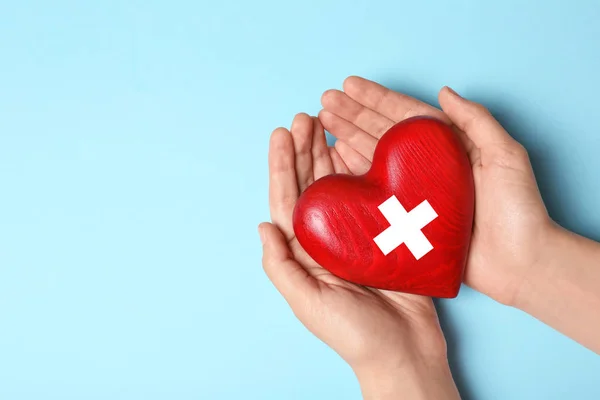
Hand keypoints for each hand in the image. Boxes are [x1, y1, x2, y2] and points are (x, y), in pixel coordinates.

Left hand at [260, 113, 459, 398]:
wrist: (405, 352)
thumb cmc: (354, 335)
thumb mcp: (308, 303)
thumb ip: (281, 266)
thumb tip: (262, 225)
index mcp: (304, 252)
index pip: (287, 199)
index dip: (282, 165)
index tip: (281, 132)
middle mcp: (326, 238)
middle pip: (311, 184)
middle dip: (305, 149)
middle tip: (306, 115)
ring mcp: (354, 234)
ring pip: (338, 184)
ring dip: (331, 153)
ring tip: (328, 122)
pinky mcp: (384, 233)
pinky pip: (370, 194)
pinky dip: (364, 170)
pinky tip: (360, 148)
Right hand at [319, 77, 552, 304]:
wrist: (520, 261)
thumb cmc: (518, 209)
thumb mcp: (506, 155)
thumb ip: (476, 120)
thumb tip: (444, 91)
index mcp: (448, 146)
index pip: (406, 115)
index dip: (376, 99)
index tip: (349, 85)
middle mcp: (427, 165)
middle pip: (383, 133)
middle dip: (353, 115)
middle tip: (325, 100)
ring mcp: (414, 191)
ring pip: (374, 158)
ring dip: (347, 138)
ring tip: (322, 122)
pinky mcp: (406, 218)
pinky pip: (374, 191)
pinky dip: (353, 173)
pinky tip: (334, 158)